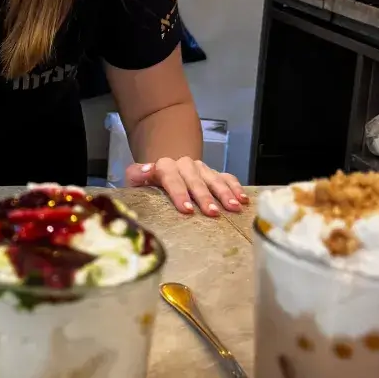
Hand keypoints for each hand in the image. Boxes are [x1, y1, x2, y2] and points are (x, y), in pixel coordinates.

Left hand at [125, 157, 247, 216]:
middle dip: (204, 196)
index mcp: (165, 167)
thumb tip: (147, 170)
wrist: (164, 169)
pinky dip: (235, 187)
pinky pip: (226, 177)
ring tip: (233, 207)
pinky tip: (242, 199)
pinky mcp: (213, 173)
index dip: (179, 193)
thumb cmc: (149, 183)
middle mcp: (184, 165)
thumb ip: (136, 174)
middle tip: (212, 213)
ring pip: (213, 178)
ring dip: (224, 192)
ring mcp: (201, 168)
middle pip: (195, 180)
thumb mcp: (136, 180)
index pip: (171, 178)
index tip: (186, 210)